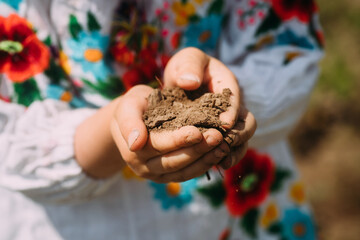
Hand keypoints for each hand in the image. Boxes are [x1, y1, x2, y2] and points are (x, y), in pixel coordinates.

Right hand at [111, 85, 225, 182]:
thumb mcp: (129, 105)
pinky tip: (220, 152)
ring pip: (184, 171)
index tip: (197, 132)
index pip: (158, 146)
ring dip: (205, 160)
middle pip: (174, 161)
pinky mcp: (169, 176)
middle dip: (197, 150)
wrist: (135, 119)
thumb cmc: (134, 107)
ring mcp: (157, 174)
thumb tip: (135, 144)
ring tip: (223, 146)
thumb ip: (130, 121)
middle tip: (217, 136)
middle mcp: (143, 167)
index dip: (178, 140)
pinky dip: (205, 164)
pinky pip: (188, 174)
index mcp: (133, 149)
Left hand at [163, 47, 256, 168]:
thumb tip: (190, 82)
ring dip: (235, 150)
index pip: (234, 97)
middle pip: (247, 122)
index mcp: (227, 84)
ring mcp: (229, 122)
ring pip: (242, 139)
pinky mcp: (221, 135)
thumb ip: (189, 65)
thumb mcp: (187, 59)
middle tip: (225, 143)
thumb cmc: (186, 68)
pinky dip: (226, 156)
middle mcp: (233, 105)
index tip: (225, 124)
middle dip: (239, 134)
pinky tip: (218, 165)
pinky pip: (230, 148)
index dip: (231, 112)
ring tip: (224, 161)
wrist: (180, 85)